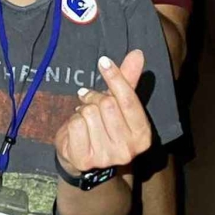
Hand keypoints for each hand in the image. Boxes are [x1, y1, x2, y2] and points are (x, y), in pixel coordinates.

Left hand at [54, 50, 151, 177]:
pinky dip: (72, 122)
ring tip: (84, 118)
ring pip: (89, 113)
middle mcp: (128, 150)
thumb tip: (137, 54)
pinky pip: (75, 125)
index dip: (115, 77)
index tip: (103, 61)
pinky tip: (77, 130)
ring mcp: (106, 157)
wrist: (83, 157)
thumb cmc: (104, 126)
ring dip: (82, 110)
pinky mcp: (84, 159)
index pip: (128, 100)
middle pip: (106, 104)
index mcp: (142, 135)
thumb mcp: (118, 104)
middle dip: (94, 97)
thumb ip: (128, 80)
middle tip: (89, 99)